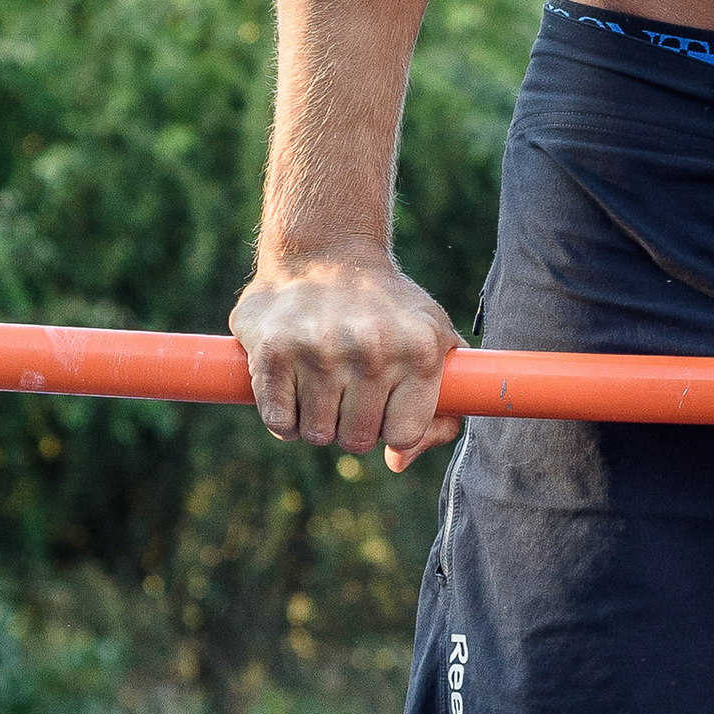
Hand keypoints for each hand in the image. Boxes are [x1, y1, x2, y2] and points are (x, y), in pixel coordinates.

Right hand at [231, 249, 461, 471]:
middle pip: (358, 440)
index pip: (404, 434)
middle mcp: (372, 349)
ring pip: (317, 435)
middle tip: (347, 393)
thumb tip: (397, 462)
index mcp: (420, 349)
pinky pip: (279, 423)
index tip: (384, 408)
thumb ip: (440, 409)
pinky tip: (292, 388)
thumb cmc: (385, 307)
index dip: (391, 429)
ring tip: (320, 385)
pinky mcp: (273, 352)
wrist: (325, 252)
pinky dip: (283, 417)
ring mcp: (320, 351)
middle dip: (352, 426)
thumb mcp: (433, 340)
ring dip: (316, 421)